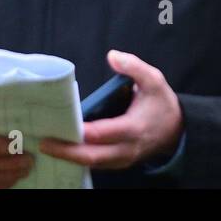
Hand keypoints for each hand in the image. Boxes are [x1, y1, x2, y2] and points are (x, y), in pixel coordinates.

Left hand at [38, 50, 182, 169]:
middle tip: (44, 143)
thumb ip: (134, 66)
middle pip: (92, 156)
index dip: (81, 132)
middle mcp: (126, 148)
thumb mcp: (154, 80)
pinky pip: (96, 164)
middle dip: (67, 151)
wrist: (177, 131)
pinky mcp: (118, 163)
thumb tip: (112, 56)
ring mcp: (122, 159)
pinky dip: (78, 159)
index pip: (102, 134)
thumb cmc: (162, 104)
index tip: (60, 125)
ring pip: (92, 164)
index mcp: (133, 128)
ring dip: (69, 157)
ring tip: (47, 146)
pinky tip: (63, 150)